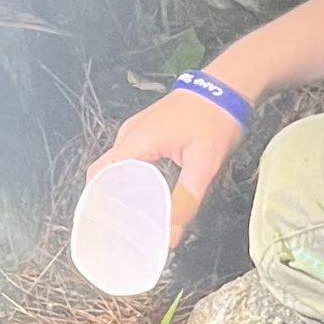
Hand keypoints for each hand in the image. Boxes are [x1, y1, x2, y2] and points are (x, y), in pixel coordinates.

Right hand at [89, 86, 246, 242]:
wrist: (227, 86)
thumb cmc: (216, 118)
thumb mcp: (204, 166)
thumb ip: (185, 203)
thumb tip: (171, 237)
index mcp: (135, 141)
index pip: (98, 176)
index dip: (97, 203)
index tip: (106, 227)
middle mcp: (129, 134)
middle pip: (105, 174)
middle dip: (110, 202)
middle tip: (122, 230)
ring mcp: (136, 131)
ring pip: (117, 167)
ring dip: (121, 191)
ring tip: (133, 218)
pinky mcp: (146, 131)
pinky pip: (129, 159)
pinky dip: (131, 178)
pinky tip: (146, 195)